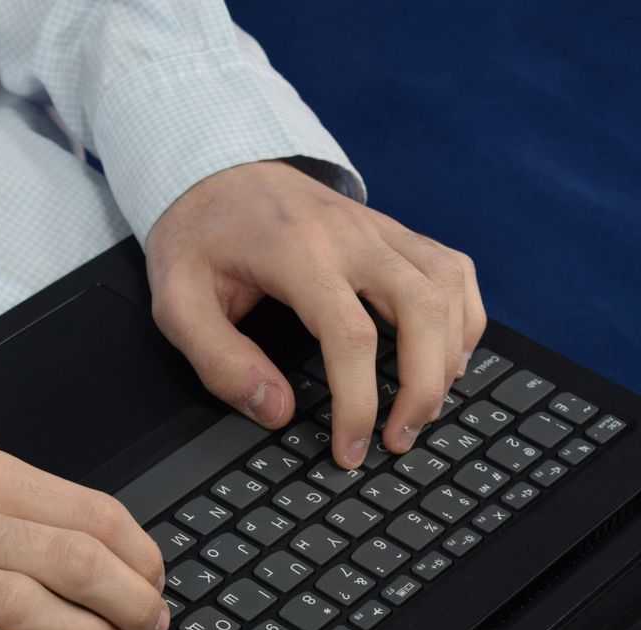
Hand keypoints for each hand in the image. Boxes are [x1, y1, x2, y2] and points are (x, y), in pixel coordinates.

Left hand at [146, 160, 485, 467]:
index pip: (350, 335)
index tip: (350, 449)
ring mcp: (379, 228)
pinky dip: (464, 317)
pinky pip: (453, 269)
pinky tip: (447, 357)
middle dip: (422, 387)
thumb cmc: (199, 239)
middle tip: (399, 439)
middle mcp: (350, 235)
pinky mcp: (394, 231)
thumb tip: (277, 410)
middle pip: (421, 310)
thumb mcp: (177, 302)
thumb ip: (219, 360)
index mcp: (296, 252)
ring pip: (447, 288)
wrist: (217, 170)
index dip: (358, 402)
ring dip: (448, 356)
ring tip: (423, 408)